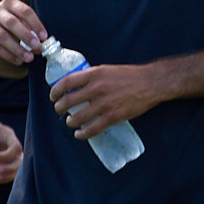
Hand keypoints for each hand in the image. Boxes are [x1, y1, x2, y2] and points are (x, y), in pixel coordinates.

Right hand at [0, 0, 46, 68]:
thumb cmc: (12, 24)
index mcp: (9, 2)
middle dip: (26, 36)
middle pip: (12, 22)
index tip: (44, 37)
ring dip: (17, 49)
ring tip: (29, 58)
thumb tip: (42, 47)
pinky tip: (18, 60)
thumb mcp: (22, 22)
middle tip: (37, 47)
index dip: (36, 24)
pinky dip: (8, 55)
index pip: (24, 11)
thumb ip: (32, 31)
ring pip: (2, 36)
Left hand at [0, 112, 22, 182]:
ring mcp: (5, 156)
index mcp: (6, 134)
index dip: (8, 155)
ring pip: (15, 169)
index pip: (16, 147)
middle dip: (11, 168)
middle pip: (19, 159)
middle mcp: (8, 146)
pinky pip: (7, 174)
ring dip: (8, 175)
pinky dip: (2, 178)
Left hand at [52, 63, 166, 139]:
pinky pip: (92, 129)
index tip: (53, 96)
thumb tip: (76, 85)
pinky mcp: (112, 117)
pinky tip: (79, 134)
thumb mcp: (107, 69)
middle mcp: (97, 88)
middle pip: (68, 101)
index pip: (66, 82)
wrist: (150, 83)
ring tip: (70, 121)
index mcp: (94, 74)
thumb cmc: (129, 75)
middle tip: (59, 110)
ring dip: (70, 121)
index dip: (55, 91)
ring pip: (77, 117)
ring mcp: (104, 104)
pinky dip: (82, 134)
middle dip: (59, 107)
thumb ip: (91, 76)